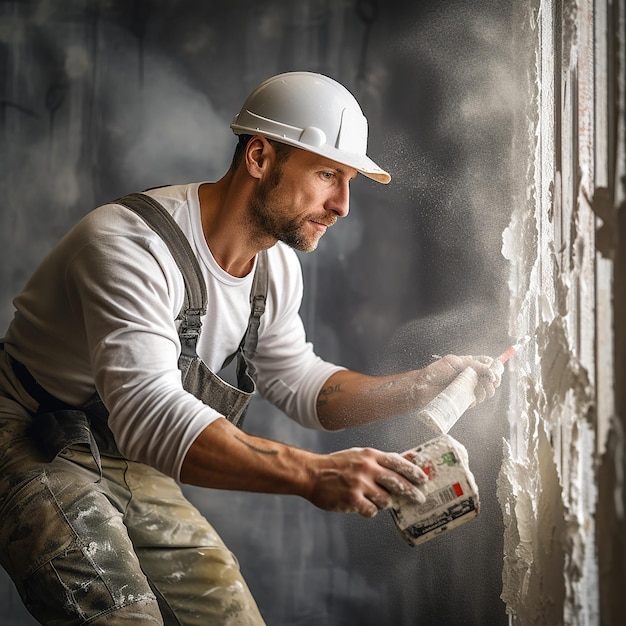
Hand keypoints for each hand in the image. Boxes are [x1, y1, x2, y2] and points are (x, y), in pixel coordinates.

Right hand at [307, 448, 427, 517]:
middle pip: (398, 482)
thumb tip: (401, 466)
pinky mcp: (352, 499)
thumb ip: (377, 461)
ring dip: (385, 502)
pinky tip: (363, 506)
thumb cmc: (336, 465)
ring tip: (376, 499)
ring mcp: (360, 484)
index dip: (413, 471)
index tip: (423, 479)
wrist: (312, 474)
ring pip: (386, 499)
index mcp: (369, 455)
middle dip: (412, 492)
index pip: (398, 462)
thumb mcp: (358, 456)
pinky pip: (372, 510)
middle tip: (419, 498)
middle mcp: (367, 468)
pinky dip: (370, 510)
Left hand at [422, 354, 503, 405]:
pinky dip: (480, 396)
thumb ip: (473, 364)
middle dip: (495, 379)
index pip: (489, 363)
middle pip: (493, 378)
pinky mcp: (467, 400)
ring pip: (489, 390)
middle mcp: (472, 376)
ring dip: (489, 388)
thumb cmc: (436, 371)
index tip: (496, 370)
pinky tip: (475, 394)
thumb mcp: (454, 361)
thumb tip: (490, 371)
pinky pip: (479, 399)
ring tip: (480, 386)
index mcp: (470, 364)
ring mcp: (470, 388)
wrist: (423, 387)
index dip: (496, 367)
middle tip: (489, 380)